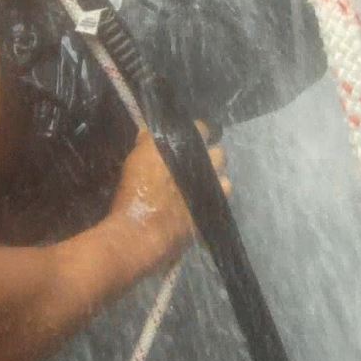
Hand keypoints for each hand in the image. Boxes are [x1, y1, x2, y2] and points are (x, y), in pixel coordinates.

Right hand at [107, 123, 228, 268]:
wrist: (141, 230)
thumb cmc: (136, 191)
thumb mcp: (136, 159)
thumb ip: (147, 143)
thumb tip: (150, 133)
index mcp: (187, 148)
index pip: (202, 129)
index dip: (197, 132)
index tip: (189, 138)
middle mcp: (205, 167)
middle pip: (219, 154)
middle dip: (210, 157)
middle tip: (196, 163)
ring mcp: (211, 192)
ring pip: (224, 181)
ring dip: (215, 181)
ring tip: (200, 186)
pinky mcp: (210, 214)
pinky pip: (218, 203)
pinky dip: (211, 201)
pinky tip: (199, 204)